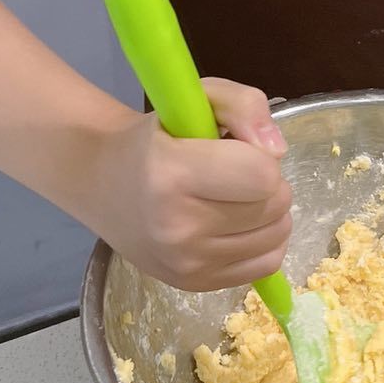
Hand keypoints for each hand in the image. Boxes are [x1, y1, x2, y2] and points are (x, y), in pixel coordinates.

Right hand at [84, 78, 292, 290]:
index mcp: (173, 174)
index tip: (239, 148)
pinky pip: (267, 264)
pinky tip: (240, 222)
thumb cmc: (159, 134)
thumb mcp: (199, 97)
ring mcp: (187, 264)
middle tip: (234, 171)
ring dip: (268, 210)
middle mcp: (178, 228)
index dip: (262, 155)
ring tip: (234, 195)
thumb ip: (244, 105)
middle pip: (274, 205)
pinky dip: (265, 240)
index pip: (262, 175)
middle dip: (266, 181)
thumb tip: (278, 150)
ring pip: (277, 235)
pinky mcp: (195, 285)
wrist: (105, 183)